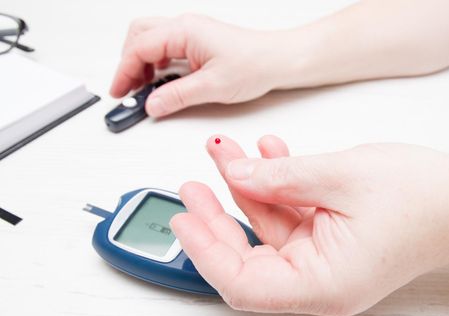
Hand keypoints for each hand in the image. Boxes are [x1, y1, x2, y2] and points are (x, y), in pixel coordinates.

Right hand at [110, 15, 294, 116]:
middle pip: (139, 36)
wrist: (279, 60)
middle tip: (127, 91)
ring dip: (142, 63)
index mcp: (185, 31)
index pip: (140, 48)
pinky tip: (161, 82)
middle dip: (128, 63)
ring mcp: (191, 33)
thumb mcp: (213, 87)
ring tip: (143, 90)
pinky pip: (166, 48)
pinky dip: (156, 64)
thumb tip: (151, 104)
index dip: (124, 72)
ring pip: (150, 41)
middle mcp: (185, 27)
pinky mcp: (197, 42)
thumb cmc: (255, 64)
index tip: (118, 93)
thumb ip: (177, 96)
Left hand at [171, 136, 448, 315]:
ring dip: (246, 189)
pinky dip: (276, 188)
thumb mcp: (339, 175)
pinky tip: (268, 157)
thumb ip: (279, 177)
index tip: (184, 219)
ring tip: (229, 153)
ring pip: (267, 229)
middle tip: (196, 184)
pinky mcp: (329, 241)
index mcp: (324, 283)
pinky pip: (290, 217)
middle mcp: (320, 280)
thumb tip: (235, 176)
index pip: (243, 283)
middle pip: (248, 257)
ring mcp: (324, 261)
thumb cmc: (424, 197)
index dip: (205, 251)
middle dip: (218, 215)